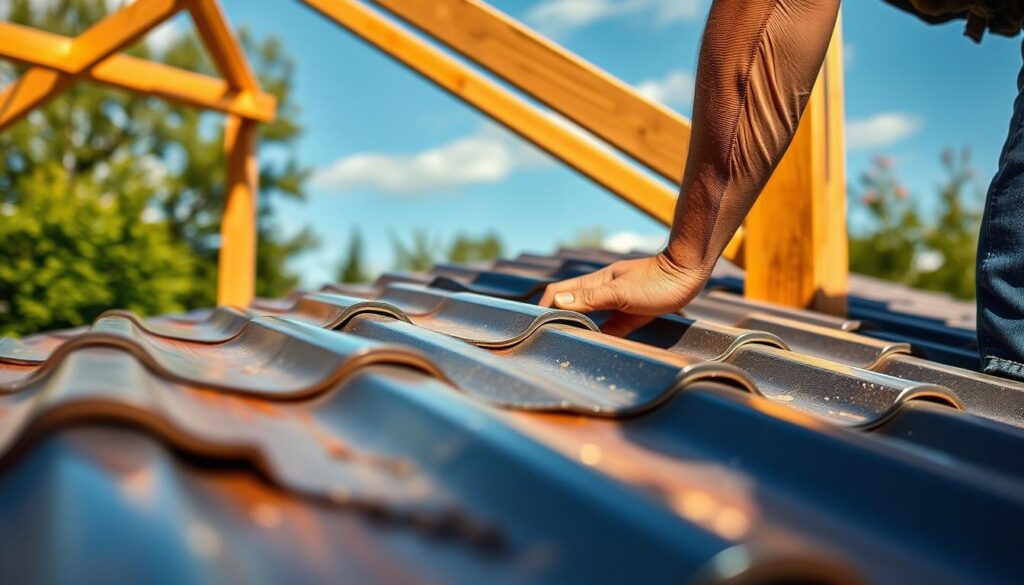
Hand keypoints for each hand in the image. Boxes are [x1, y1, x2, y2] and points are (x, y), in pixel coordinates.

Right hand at [538, 253, 709, 335]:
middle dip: (556, 317)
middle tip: (543, 336)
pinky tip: (598, 347)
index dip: (544, 306)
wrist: (688, 274)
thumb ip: (590, 299)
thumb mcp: (620, 292)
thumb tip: (557, 302)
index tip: (532, 322)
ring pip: (590, 317)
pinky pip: (611, 327)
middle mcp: (603, 292)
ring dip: (578, 327)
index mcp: (595, 283)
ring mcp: (618, 303)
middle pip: (572, 305)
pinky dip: (602, 335)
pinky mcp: (633, 314)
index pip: (559, 292)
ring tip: (567, 344)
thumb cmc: (655, 281)